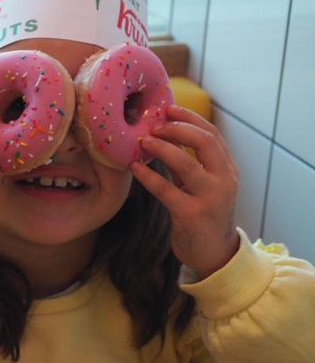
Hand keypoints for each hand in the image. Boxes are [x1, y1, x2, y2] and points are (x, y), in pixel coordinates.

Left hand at [132, 105, 239, 277]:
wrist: (214, 253)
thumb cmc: (203, 215)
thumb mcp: (204, 185)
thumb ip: (191, 164)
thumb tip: (163, 138)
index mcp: (227, 169)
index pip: (212, 135)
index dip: (190, 119)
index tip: (168, 109)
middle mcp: (224, 180)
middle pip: (205, 142)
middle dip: (177, 129)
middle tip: (154, 125)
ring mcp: (210, 197)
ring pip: (186, 163)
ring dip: (162, 148)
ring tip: (143, 140)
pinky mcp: (191, 214)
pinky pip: (166, 190)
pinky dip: (148, 176)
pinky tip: (135, 168)